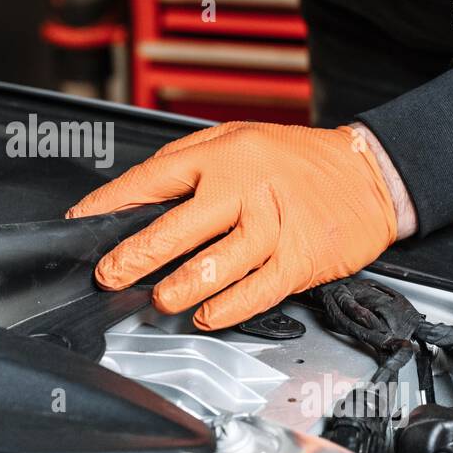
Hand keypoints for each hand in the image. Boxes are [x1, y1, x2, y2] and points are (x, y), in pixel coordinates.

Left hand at [65, 121, 411, 330]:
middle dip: (136, 256)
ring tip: (160, 298)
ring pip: (217, 264)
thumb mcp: (238, 138)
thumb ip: (188, 163)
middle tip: (110, 274)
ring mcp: (274, 224)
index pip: (154, 178)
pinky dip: (228, 307)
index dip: (112, 202)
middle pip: (178, 227)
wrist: (368, 173)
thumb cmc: (296, 159)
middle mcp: (245, 187)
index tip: (84, 222)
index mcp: (223, 154)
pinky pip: (257, 290)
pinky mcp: (300, 257)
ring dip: (181, 287)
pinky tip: (207, 315)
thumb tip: (136, 195)